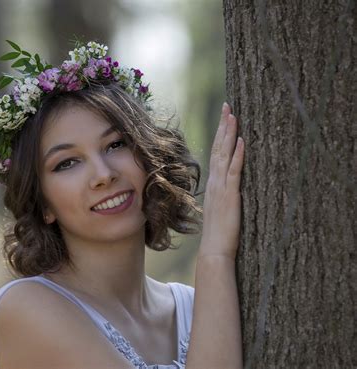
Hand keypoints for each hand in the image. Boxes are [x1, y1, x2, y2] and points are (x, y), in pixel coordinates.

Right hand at [199, 102, 244, 259]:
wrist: (214, 249)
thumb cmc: (218, 232)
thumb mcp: (219, 208)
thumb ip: (222, 193)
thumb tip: (226, 186)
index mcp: (213, 183)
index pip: (216, 153)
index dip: (220, 134)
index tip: (224, 118)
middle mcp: (215, 181)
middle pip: (219, 148)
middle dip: (223, 126)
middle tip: (228, 106)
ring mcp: (221, 186)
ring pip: (225, 154)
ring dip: (229, 134)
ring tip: (233, 115)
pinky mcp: (230, 194)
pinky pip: (234, 171)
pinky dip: (238, 155)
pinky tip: (242, 141)